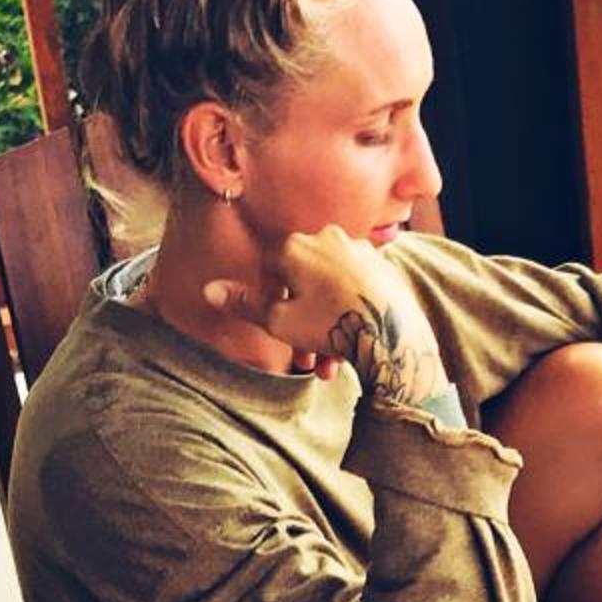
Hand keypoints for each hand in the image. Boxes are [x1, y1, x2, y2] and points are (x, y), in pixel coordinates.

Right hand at [203, 227, 447, 408]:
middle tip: (304, 360)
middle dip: (301, 324)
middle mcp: (327, 237)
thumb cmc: (333, 325)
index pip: (269, 268)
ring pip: (330, 289)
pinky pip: (355, 289)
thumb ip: (244, 303)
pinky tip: (351, 346)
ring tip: (329, 364)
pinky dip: (348, 314)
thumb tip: (207, 290)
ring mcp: (358, 249)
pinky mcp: (381, 264)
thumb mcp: (280, 321)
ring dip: (325, 326)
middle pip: (303, 282)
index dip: (269, 301)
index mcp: (296, 245)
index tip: (276, 328)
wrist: (394, 333)